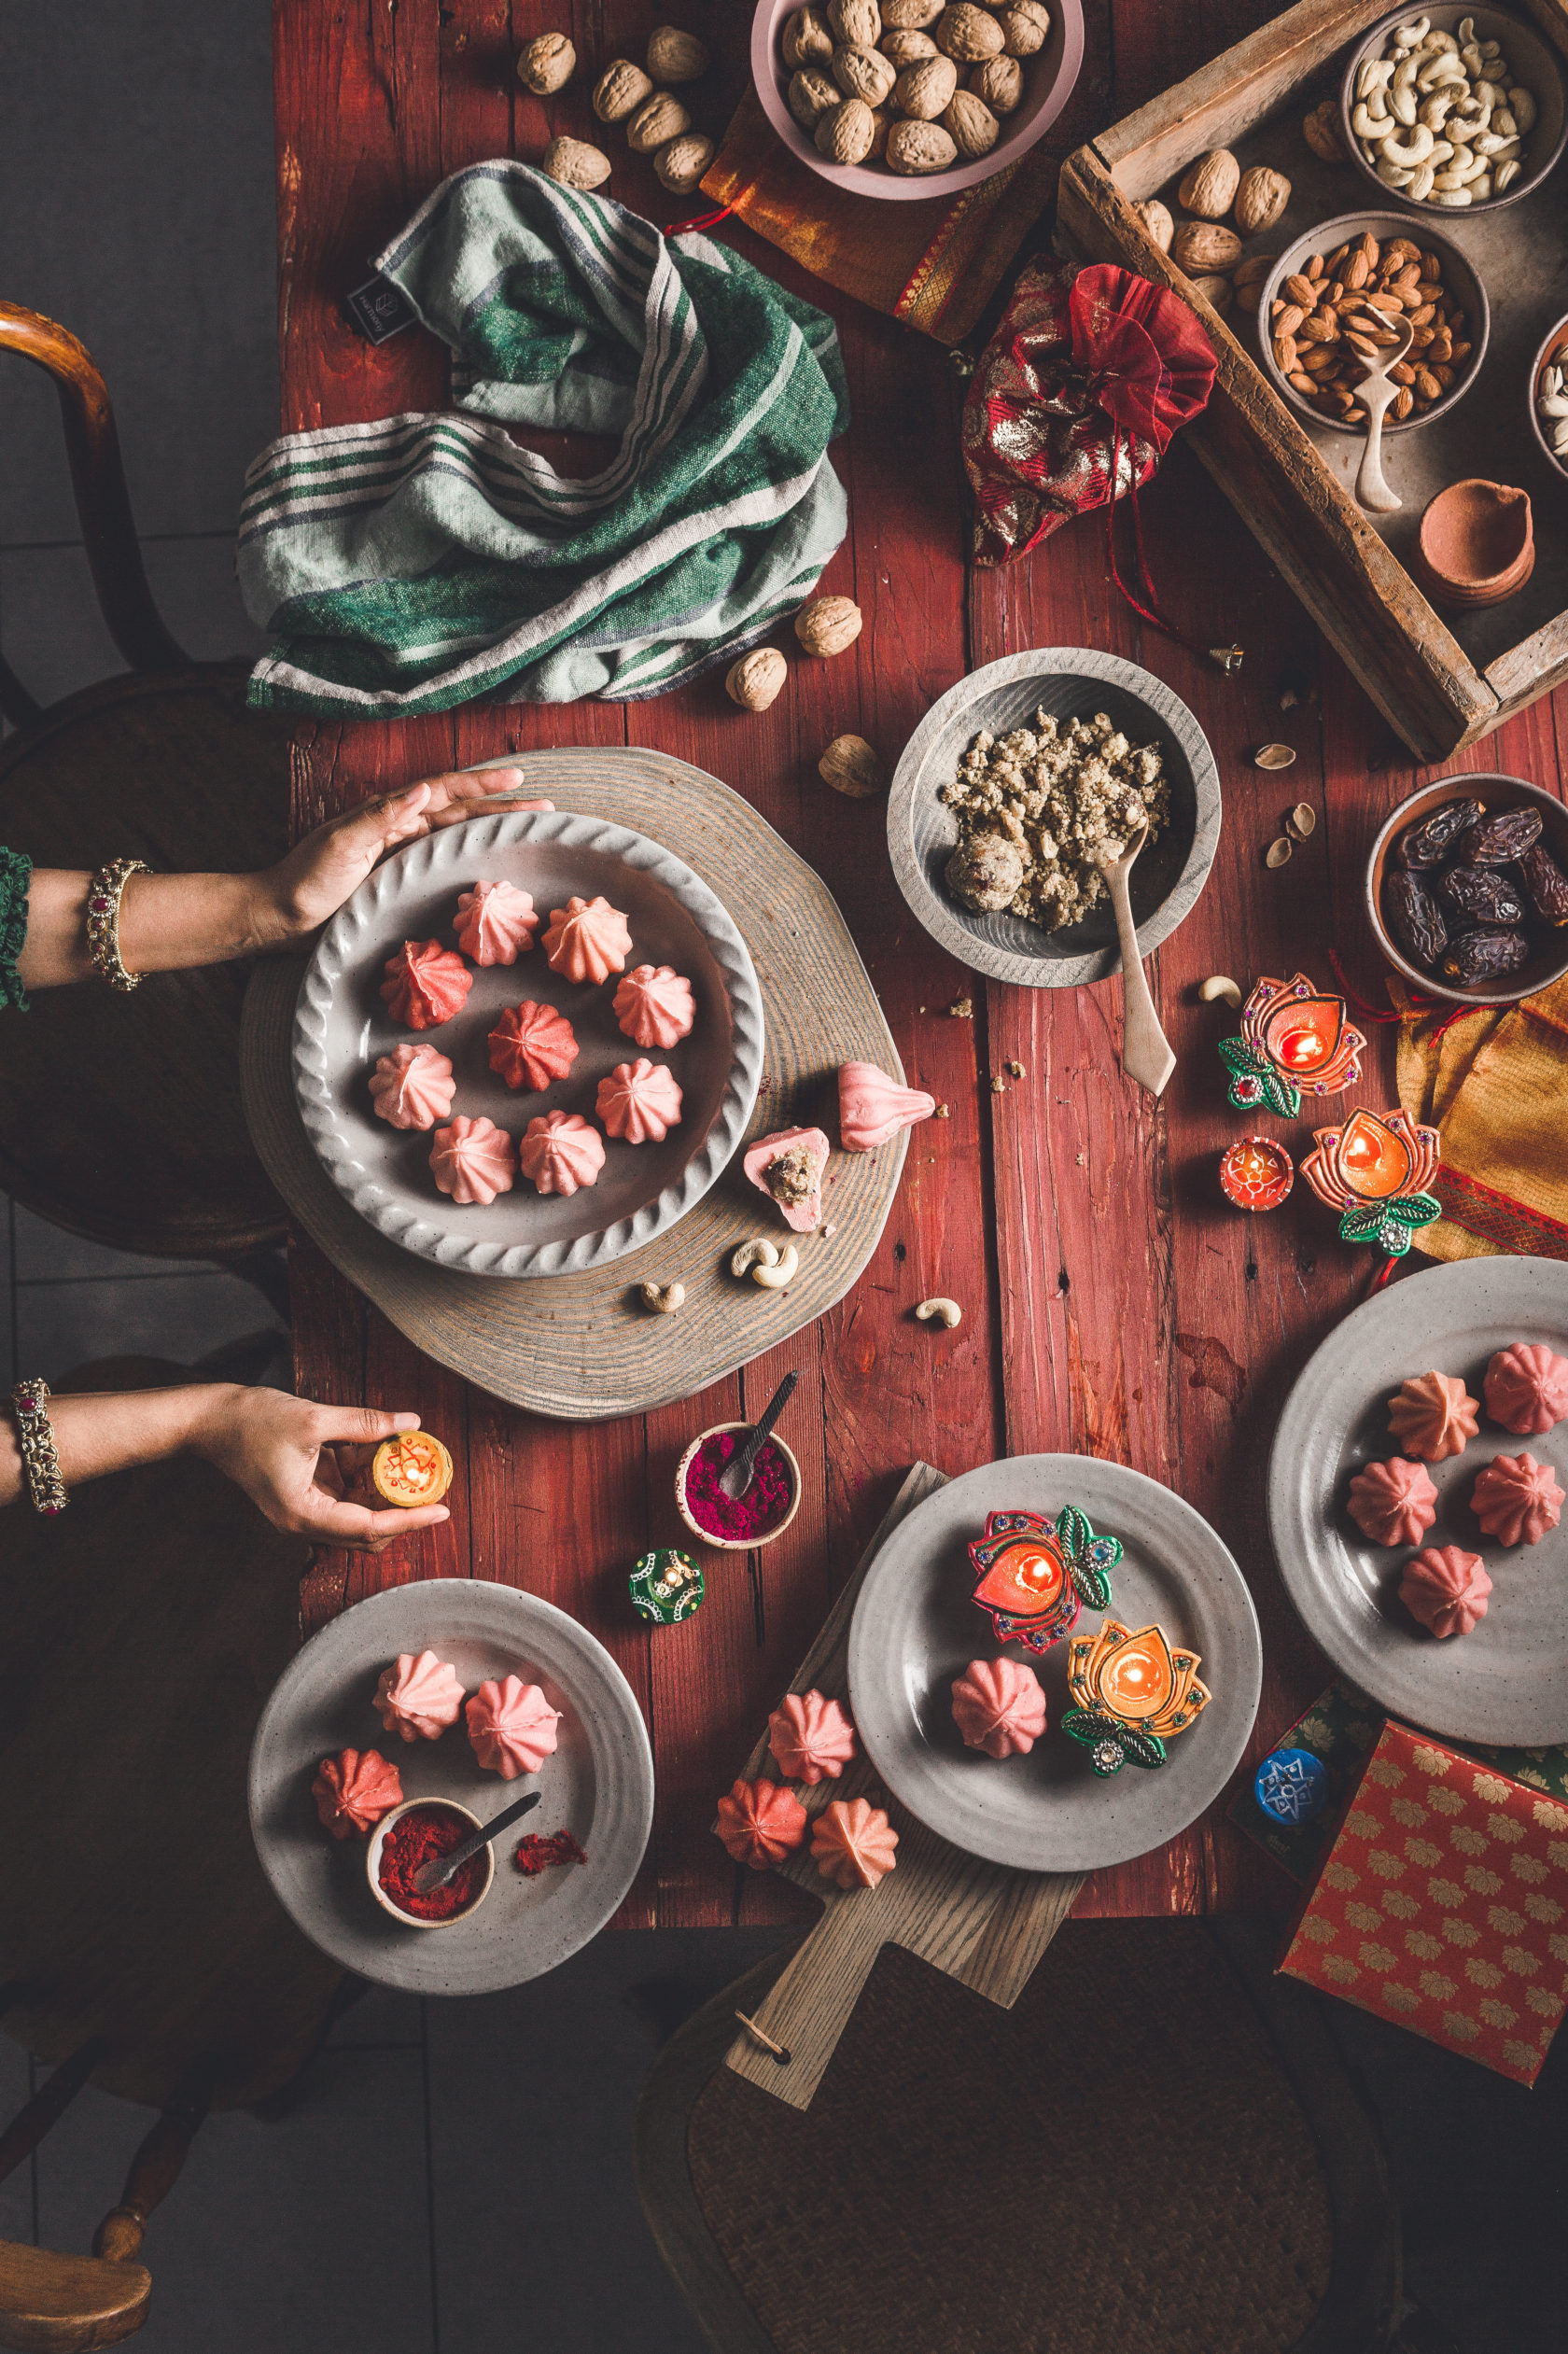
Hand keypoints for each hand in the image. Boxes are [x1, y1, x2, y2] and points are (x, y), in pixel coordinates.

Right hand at [190, 1388, 450, 1549]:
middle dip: (402, 1507)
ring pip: (359, 1511)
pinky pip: (346, 1492)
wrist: (211, 1422)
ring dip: (384, 1487)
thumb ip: (365, 1424)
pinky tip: (380, 1448)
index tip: (442, 1510)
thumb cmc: (252, 1422)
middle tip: (433, 1482)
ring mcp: (304, 1509)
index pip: (369, 1527)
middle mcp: (304, 1521)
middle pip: (367, 1530)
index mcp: (303, 1514)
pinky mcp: (305, 1493)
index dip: (410, 1520)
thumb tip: (410, 1425)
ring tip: (409, 1457)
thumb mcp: (315, 1420)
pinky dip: (366, 1475)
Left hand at [258, 767, 551, 943]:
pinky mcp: (399, 881)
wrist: (282, 917)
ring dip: (491, 831)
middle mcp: (400, 829)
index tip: (518, 779)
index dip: (481, 783)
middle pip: (460, 811)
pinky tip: (490, 867)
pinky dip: (470, 860)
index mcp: (388, 814)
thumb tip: (424, 789)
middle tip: (544, 806)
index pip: (444, 791)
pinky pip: (444, 864)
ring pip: (456, 836)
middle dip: (501, 806)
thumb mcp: (342, 843)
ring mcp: (401, 855)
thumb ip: (382, 816)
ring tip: (527, 832)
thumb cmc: (307, 880)